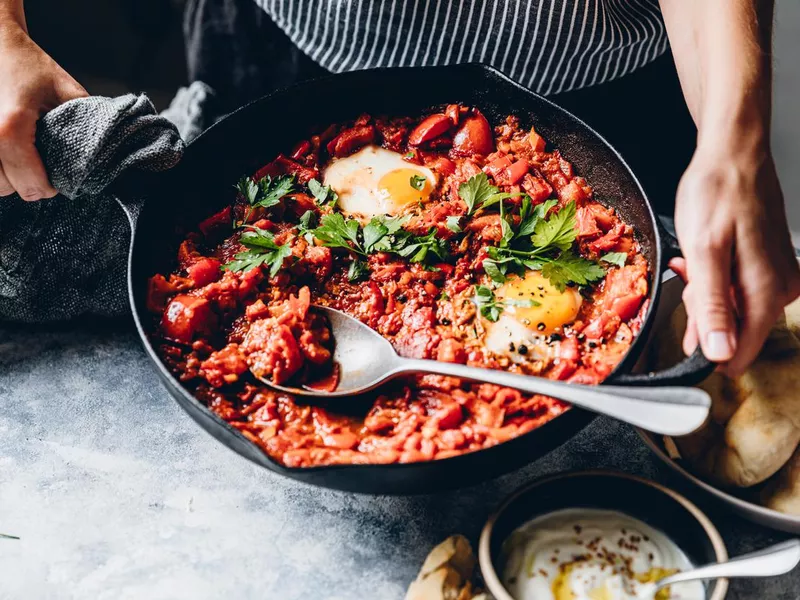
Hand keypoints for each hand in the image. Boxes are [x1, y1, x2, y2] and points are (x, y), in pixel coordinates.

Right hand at [0, 14, 86, 199]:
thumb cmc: (28, 64)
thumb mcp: (67, 92)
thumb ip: (88, 124)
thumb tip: (108, 155)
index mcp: (10, 127)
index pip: (31, 185)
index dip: (51, 187)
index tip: (59, 175)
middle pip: (8, 189)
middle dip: (28, 182)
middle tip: (41, 162)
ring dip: (9, 177)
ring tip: (23, 155)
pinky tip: (9, 153)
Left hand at [672, 140, 799, 376]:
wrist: (732, 156)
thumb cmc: (717, 193)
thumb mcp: (704, 252)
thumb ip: (711, 306)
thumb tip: (721, 352)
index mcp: (766, 294)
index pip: (739, 354)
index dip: (705, 347)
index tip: (685, 323)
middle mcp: (780, 290)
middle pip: (733, 332)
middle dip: (701, 312)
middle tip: (687, 275)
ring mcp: (776, 278)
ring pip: (732, 310)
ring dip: (704, 293)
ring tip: (693, 260)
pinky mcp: (768, 267)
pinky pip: (736, 290)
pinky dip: (714, 279)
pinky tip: (704, 258)